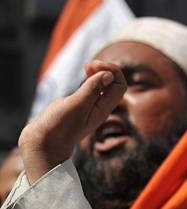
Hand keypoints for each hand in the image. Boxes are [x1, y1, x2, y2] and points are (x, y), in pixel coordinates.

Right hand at [18, 61, 126, 183]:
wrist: (45, 143)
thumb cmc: (59, 126)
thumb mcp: (77, 105)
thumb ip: (92, 89)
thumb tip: (109, 75)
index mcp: (103, 110)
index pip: (119, 85)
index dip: (111, 71)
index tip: (93, 66)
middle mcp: (100, 109)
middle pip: (114, 84)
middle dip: (105, 69)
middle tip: (88, 66)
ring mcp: (90, 108)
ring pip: (104, 86)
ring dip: (98, 73)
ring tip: (85, 68)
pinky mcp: (79, 107)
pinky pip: (93, 90)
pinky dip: (90, 79)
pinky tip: (82, 76)